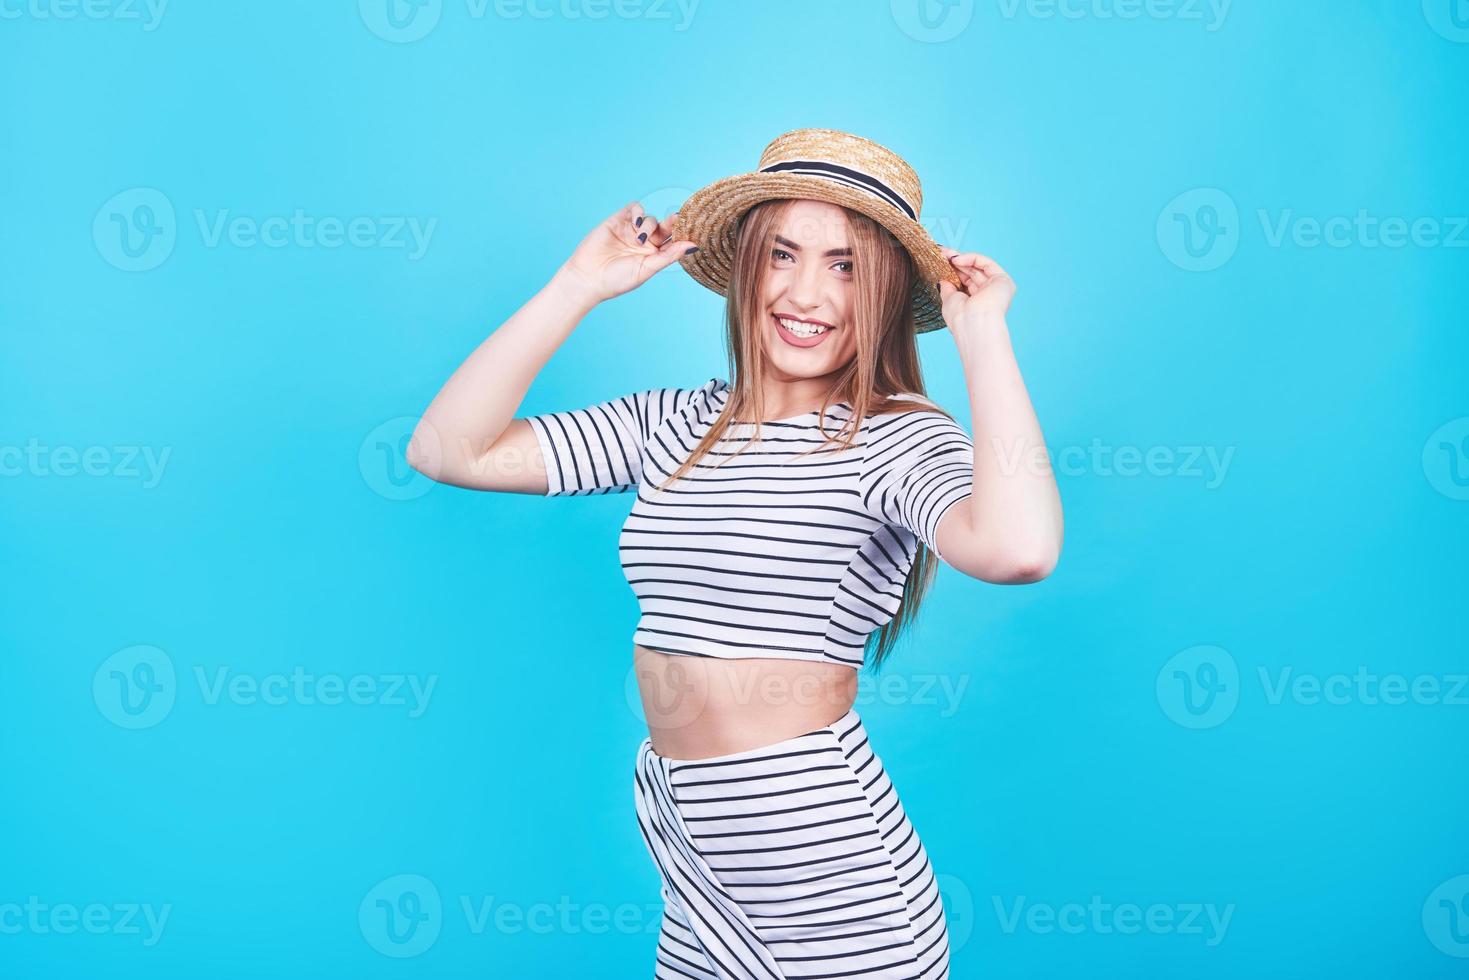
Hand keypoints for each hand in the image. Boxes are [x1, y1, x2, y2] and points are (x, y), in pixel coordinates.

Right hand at [556, 200, 695, 306]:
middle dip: (672, 223)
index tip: (691, 233)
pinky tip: (636, 224)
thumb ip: (669, 256)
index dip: (682, 236)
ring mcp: (632, 231)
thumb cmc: (617, 280)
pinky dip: (638, 213)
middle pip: (665, 227)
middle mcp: (645, 242)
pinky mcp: (618, 221)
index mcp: (655, 255)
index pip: (673, 241)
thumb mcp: (647, 269)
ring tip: (639, 240)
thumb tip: (693, 246)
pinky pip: (634, 209)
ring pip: (650, 218)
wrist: (588, 278)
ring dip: (649, 225)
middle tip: (677, 219)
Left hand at [937, 247, 1015, 327]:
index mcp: (975, 303)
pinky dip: (971, 259)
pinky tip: (956, 260)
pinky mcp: (1003, 280)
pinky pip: (986, 263)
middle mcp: (987, 296)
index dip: (953, 271)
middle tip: (942, 254)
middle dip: (956, 263)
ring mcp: (996, 288)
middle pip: (971, 273)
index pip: (965, 282)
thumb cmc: (960, 318)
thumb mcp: (949, 300)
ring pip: (978, 267)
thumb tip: (943, 278)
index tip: (940, 262)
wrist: (972, 323)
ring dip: (961, 259)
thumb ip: (948, 288)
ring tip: (946, 255)